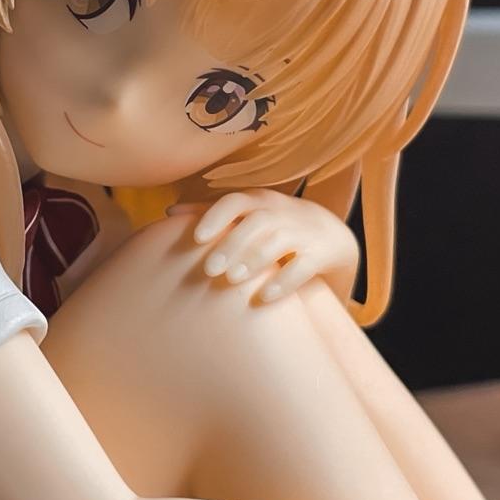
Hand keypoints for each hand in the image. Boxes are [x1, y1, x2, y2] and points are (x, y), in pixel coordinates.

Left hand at [166, 188, 359, 304]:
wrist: (330, 234)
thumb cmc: (273, 225)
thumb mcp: (246, 214)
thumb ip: (210, 212)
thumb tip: (168, 212)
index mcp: (258, 201)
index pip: (235, 201)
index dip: (215, 216)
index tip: (195, 238)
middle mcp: (281, 213)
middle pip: (257, 222)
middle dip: (232, 244)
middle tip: (209, 269)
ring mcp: (303, 233)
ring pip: (280, 240)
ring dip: (255, 259)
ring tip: (232, 279)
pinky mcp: (321, 255)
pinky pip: (305, 266)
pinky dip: (284, 282)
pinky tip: (263, 298)